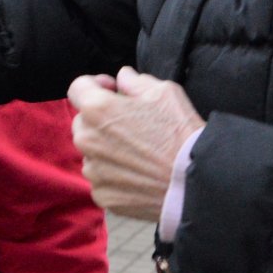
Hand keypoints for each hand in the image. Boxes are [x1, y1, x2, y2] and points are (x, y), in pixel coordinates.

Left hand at [67, 67, 203, 221]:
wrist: (195, 182)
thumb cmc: (180, 133)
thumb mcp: (163, 92)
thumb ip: (134, 80)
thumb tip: (122, 78)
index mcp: (97, 110)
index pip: (77, 88)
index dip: (95, 84)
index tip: (113, 90)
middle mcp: (86, 140)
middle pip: (83, 122)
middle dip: (101, 118)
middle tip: (130, 124)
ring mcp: (92, 170)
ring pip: (92, 151)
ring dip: (107, 147)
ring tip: (138, 153)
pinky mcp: (101, 194)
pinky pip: (101, 178)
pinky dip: (114, 174)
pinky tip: (138, 173)